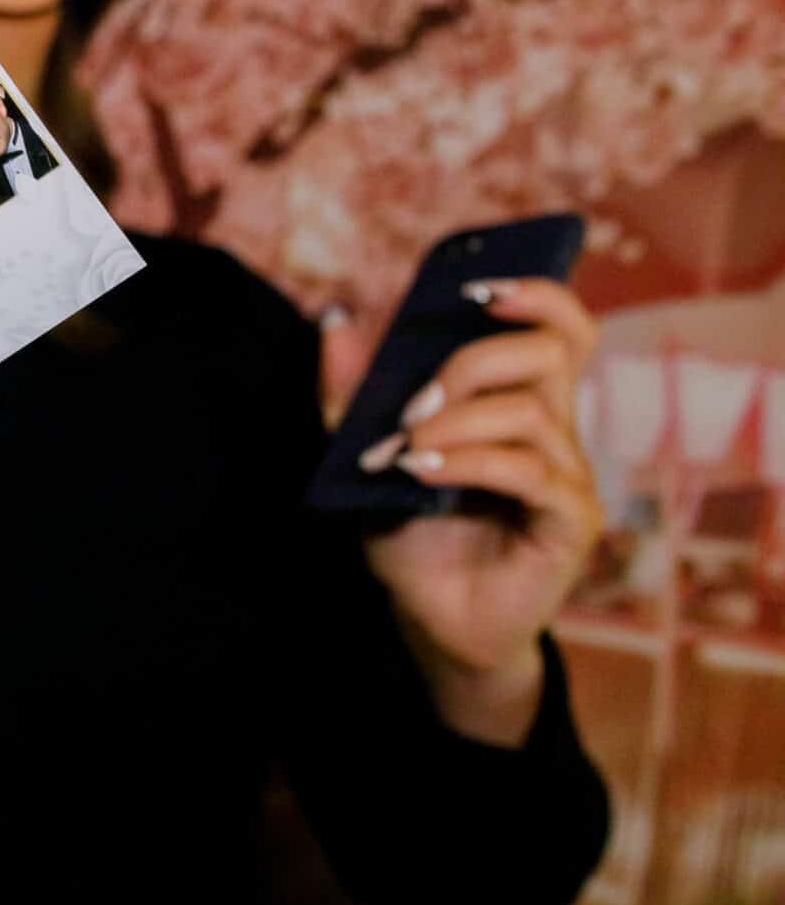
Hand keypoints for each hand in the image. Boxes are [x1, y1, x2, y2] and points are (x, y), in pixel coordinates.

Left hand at [356, 279, 604, 681]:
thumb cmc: (409, 532)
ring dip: (456, 421)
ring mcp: (569, 476)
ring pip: (532, 411)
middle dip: (472, 362)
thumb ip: (352, 394)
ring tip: (404, 450)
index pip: (563, 329)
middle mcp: (556, 432)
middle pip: (551, 352)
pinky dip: (470, 462)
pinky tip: (421, 472)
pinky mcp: (570, 522)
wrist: (429, 616)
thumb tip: (334, 320)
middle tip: (413, 406)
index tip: (476, 287)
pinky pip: (531, 471)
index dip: (536, 295)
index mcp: (520, 403)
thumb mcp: (368, 456)